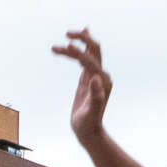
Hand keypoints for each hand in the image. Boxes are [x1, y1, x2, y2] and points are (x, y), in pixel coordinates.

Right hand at [52, 28, 112, 144]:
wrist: (89, 132)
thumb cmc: (89, 125)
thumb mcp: (91, 113)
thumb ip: (96, 96)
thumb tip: (96, 79)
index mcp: (103, 81)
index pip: (90, 60)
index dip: (78, 52)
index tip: (65, 46)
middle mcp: (101, 75)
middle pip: (94, 50)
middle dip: (82, 40)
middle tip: (67, 34)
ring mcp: (95, 76)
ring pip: (87, 53)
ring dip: (76, 44)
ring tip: (63, 39)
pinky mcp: (88, 80)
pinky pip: (85, 60)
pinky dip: (81, 49)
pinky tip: (76, 43)